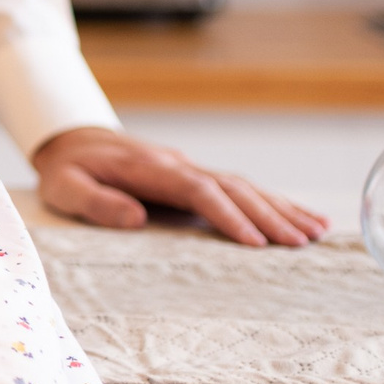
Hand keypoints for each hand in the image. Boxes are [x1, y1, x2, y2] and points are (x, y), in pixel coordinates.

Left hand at [33, 125, 328, 247]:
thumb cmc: (67, 170)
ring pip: (243, 185)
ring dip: (280, 207)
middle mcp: (177, 165)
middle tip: (303, 243)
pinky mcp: (195, 177)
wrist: (72, 140)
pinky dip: (272, 202)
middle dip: (269, 215)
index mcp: (149, 169)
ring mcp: (189, 169)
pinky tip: (302, 216)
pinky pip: (239, 189)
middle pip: (231, 187)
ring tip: (317, 231)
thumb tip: (135, 217)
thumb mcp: (65, 187)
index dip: (227, 215)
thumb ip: (95, 202)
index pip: (197, 191)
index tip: (254, 243)